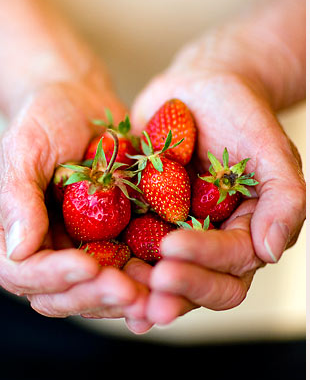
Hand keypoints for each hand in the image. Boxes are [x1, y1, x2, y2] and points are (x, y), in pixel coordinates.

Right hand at [0, 81, 147, 316]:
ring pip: (88, 294)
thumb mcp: (24, 146)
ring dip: (119, 299)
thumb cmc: (45, 117)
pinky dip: (139, 284)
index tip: (91, 265)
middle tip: (130, 291)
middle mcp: (30, 247)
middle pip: (53, 294)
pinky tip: (163, 287)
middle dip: (91, 295)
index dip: (52, 276)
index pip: (17, 271)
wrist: (81, 104)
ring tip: (154, 296)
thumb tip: (17, 252)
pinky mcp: (99, 245)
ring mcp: (65, 249)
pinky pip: (117, 274)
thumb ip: (16, 196)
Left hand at [128, 36, 304, 324]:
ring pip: (165, 278)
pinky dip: (116, 267)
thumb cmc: (241, 113)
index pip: (233, 262)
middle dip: (178, 289)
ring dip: (143, 290)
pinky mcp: (145, 222)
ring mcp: (177, 234)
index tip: (172, 247)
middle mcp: (213, 242)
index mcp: (247, 231)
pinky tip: (96, 275)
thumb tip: (270, 252)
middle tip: (149, 284)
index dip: (205, 260)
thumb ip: (283, 198)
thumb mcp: (270, 149)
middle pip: (202, 285)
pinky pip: (131, 251)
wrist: (200, 88)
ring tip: (116, 286)